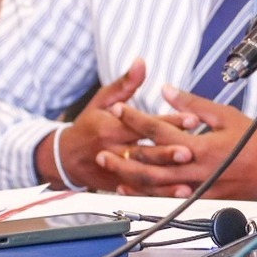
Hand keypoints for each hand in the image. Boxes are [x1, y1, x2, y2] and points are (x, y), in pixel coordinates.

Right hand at [36, 60, 197, 191]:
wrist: (64, 156)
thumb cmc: (88, 125)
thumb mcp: (103, 100)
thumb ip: (125, 83)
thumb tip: (141, 62)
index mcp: (110, 127)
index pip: (143, 124)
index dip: (168, 121)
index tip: (192, 119)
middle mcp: (112, 150)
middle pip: (143, 152)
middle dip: (167, 152)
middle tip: (191, 151)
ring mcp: (113, 170)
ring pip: (142, 176)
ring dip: (166, 179)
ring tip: (190, 180)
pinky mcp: (116, 185)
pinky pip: (139, 191)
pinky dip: (159, 194)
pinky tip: (178, 194)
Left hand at [95, 84, 256, 200]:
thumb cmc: (256, 142)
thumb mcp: (227, 115)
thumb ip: (193, 104)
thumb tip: (167, 91)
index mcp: (200, 145)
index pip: (159, 130)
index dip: (136, 118)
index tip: (119, 109)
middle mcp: (194, 169)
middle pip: (148, 162)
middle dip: (122, 150)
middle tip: (101, 143)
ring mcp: (195, 187)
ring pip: (152, 184)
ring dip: (127, 174)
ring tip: (109, 165)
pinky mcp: (198, 198)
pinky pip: (164, 197)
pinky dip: (144, 191)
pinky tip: (130, 185)